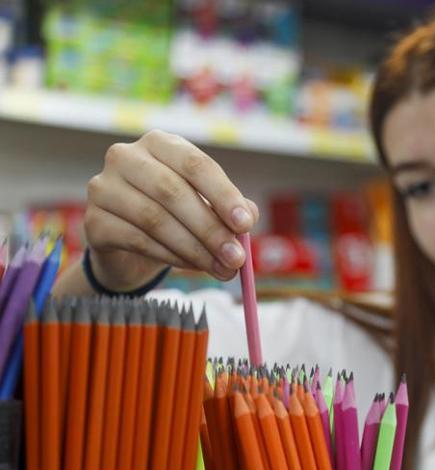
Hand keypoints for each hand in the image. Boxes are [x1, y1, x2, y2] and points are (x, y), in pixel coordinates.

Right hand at [84, 129, 258, 290]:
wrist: (130, 245)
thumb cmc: (176, 216)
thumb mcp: (208, 207)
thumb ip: (232, 209)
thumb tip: (248, 217)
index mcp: (160, 144)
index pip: (195, 164)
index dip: (224, 195)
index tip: (246, 225)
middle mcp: (126, 157)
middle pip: (173, 192)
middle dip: (210, 229)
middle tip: (236, 258)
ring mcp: (103, 187)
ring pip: (155, 219)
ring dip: (195, 248)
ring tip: (221, 268)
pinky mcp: (93, 221)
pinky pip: (137, 240)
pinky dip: (170, 256)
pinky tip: (191, 265)